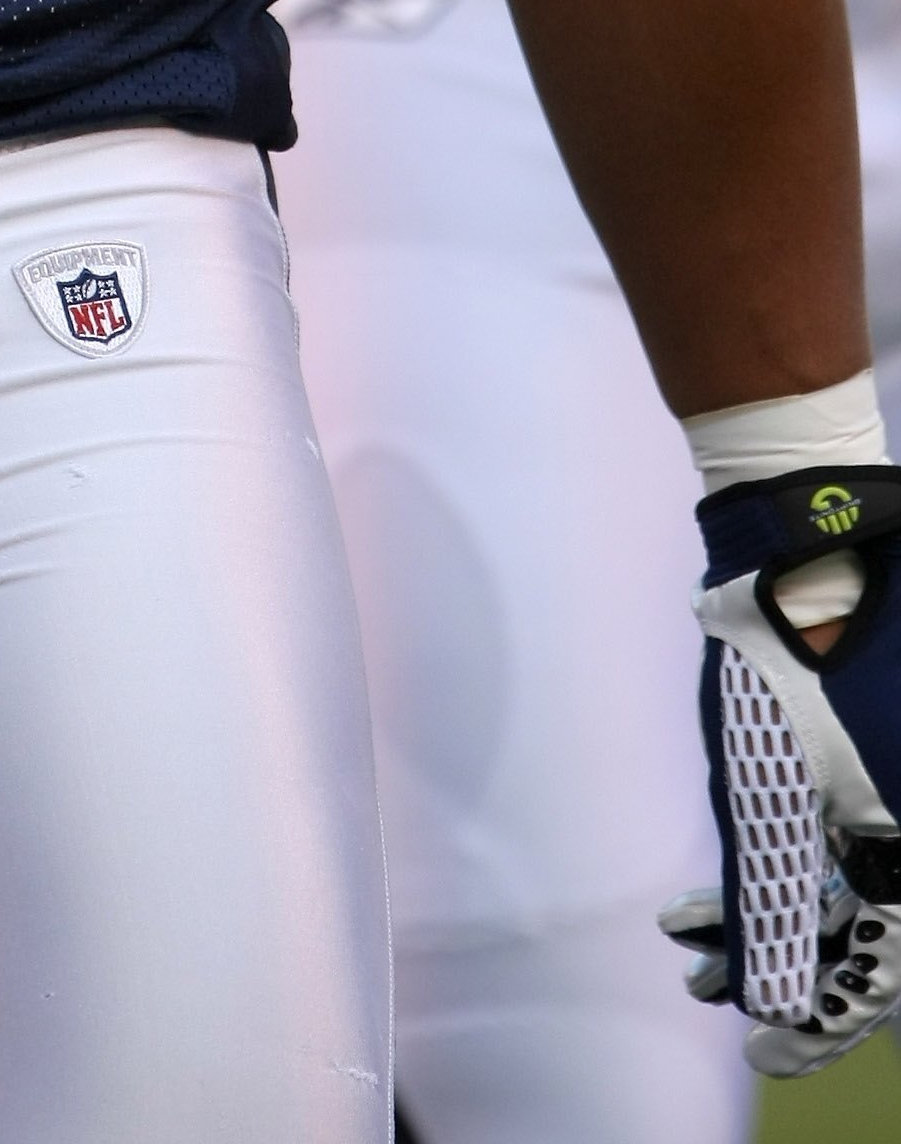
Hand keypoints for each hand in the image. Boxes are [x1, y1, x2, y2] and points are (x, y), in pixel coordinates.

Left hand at [688, 465, 900, 1067]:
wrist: (814, 533)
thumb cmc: (790, 653)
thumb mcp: (768, 787)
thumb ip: (777, 901)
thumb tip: (770, 1002)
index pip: (880, 969)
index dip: (821, 1020)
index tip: (758, 1046)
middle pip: (870, 929)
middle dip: (787, 963)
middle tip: (709, 984)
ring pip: (858, 881)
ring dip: (781, 914)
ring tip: (696, 942)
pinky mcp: (885, 756)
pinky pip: (855, 830)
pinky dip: (796, 859)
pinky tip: (726, 882)